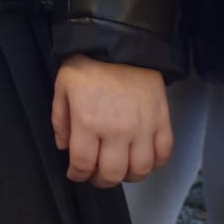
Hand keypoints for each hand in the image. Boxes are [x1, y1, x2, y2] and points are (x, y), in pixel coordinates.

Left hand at [51, 55, 171, 187]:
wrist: (121, 43)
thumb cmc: (88, 65)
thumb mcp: (62, 87)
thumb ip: (59, 120)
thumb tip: (64, 147)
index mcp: (88, 123)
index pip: (83, 165)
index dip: (77, 175)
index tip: (75, 174)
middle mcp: (117, 131)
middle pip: (113, 174)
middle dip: (101, 180)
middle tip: (96, 174)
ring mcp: (143, 128)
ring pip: (140, 170)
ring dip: (128, 176)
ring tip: (120, 168)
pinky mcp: (162, 122)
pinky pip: (164, 155)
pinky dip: (155, 164)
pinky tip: (143, 159)